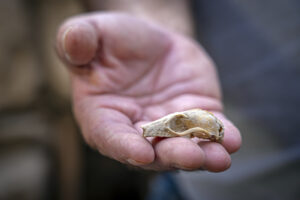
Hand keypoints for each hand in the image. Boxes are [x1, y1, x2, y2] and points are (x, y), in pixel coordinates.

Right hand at [56, 13, 240, 170]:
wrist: (148, 41)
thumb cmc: (114, 40)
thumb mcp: (92, 33)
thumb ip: (78, 40)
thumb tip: (73, 43)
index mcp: (103, 116)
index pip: (111, 137)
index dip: (124, 147)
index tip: (141, 153)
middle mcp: (136, 129)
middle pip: (153, 152)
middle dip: (172, 156)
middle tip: (191, 157)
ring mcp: (168, 127)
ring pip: (184, 147)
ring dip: (202, 155)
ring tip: (218, 157)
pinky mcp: (194, 116)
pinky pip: (208, 130)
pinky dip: (220, 137)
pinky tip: (231, 139)